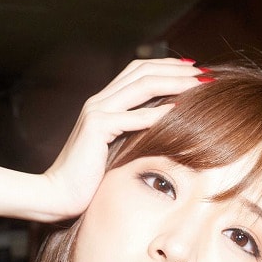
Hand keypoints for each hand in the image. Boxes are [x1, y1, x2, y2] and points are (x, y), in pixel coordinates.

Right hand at [40, 56, 201, 217]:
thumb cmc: (87, 180)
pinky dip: (159, 112)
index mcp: (103, 102)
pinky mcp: (97, 127)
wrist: (57, 196)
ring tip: (199, 84)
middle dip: (176, 69)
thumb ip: (132, 134)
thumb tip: (164, 129)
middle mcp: (99, 100)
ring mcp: (97, 111)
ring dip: (174, 82)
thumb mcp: (114, 150)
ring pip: (142, 85)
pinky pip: (134, 116)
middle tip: (204, 72)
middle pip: (143, 70)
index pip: (137, 71)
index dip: (166, 66)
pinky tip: (180, 111)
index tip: (193, 70)